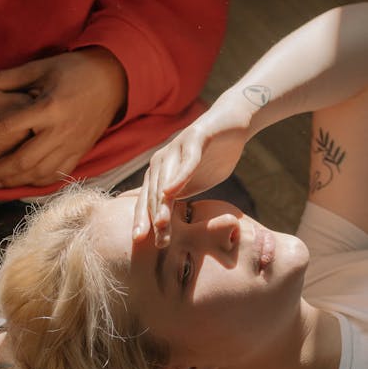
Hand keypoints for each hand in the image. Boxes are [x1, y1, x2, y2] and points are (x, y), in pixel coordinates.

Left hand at [0, 47, 127, 187]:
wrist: (112, 82)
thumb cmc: (72, 71)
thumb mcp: (37, 68)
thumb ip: (1, 79)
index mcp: (48, 107)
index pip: (8, 126)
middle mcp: (60, 131)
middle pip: (23, 160)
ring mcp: (72, 146)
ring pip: (38, 173)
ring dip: (13, 181)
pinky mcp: (79, 154)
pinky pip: (55, 175)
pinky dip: (35, 182)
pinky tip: (19, 183)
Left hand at [133, 93, 250, 246]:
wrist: (231, 126)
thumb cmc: (210, 159)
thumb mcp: (191, 186)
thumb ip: (177, 202)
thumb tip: (164, 228)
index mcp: (158, 175)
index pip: (146, 202)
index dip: (142, 221)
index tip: (138, 242)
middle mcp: (161, 162)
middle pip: (154, 195)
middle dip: (154, 220)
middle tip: (157, 242)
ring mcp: (175, 149)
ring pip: (166, 181)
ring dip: (162, 203)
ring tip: (161, 223)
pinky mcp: (194, 138)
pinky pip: (186, 162)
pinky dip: (178, 177)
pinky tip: (171, 191)